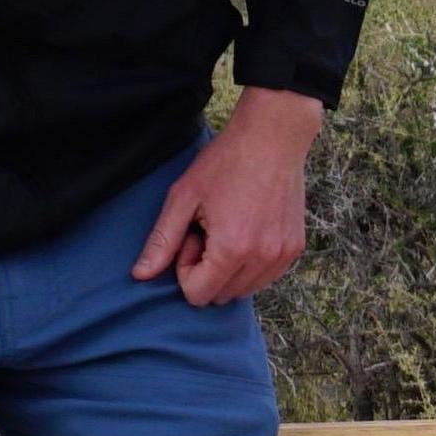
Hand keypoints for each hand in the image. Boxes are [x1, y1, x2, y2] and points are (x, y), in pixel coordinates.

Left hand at [133, 86, 323, 305]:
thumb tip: (140, 275)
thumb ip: (162, 240)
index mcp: (231, 249)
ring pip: (244, 291)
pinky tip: (248, 230)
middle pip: (221, 297)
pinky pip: (265, 277)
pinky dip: (250, 265)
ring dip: (229, 270)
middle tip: (209, 231)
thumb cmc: (225, 162)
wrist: (273, 138)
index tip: (192, 237)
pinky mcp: (294, 249)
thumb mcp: (183, 197)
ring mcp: (282, 256)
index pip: (198, 295)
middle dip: (207, 271)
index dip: (185, 270)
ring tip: (229, 230)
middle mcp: (261, 259)